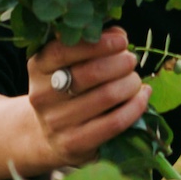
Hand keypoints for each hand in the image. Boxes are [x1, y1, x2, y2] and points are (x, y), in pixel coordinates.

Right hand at [22, 26, 149, 170]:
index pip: (64, 51)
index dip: (98, 44)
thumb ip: (92, 44)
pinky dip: (135, 106)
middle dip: (120, 63)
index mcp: (38, 68)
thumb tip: (118, 35)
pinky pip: (114, 122)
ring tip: (136, 80)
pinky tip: (142, 96)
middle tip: (131, 61)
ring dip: (131, 83)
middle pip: (91, 73)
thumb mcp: (69, 63)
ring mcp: (57, 123)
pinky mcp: (74, 144)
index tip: (122, 40)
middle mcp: (42, 96)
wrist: (48, 136)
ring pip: (106, 96)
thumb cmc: (68, 89)